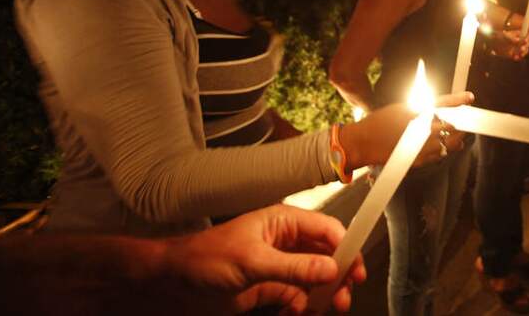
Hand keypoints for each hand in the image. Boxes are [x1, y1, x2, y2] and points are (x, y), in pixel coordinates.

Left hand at [160, 204, 365, 313]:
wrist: (173, 282)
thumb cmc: (206, 259)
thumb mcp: (253, 262)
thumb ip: (294, 267)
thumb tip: (331, 269)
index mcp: (283, 222)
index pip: (326, 229)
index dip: (345, 247)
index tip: (355, 269)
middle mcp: (286, 241)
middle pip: (326, 255)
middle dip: (338, 275)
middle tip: (344, 295)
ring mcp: (280, 265)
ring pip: (316, 278)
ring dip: (324, 294)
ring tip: (327, 308)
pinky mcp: (271, 287)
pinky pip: (299, 296)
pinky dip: (303, 306)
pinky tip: (296, 311)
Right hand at [344, 93, 471, 168]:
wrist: (364, 143)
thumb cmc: (380, 122)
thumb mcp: (402, 108)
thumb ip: (422, 110)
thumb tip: (439, 110)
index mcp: (417, 112)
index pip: (444, 104)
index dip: (459, 101)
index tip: (470, 98)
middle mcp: (422, 129)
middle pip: (452, 126)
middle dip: (461, 123)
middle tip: (466, 120)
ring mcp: (422, 146)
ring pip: (450, 143)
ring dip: (456, 137)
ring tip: (459, 134)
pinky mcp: (420, 159)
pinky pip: (440, 154)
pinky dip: (445, 149)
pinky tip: (446, 145)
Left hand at [487, 29, 528, 60]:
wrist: (493, 44)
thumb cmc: (499, 37)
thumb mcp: (505, 37)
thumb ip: (513, 39)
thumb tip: (519, 40)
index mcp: (519, 35)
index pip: (527, 36)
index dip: (527, 38)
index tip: (525, 41)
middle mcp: (520, 42)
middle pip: (527, 44)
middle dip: (526, 47)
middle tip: (521, 49)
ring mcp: (518, 48)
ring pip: (525, 51)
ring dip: (523, 53)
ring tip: (519, 54)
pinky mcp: (515, 54)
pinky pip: (519, 57)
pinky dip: (518, 57)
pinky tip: (514, 57)